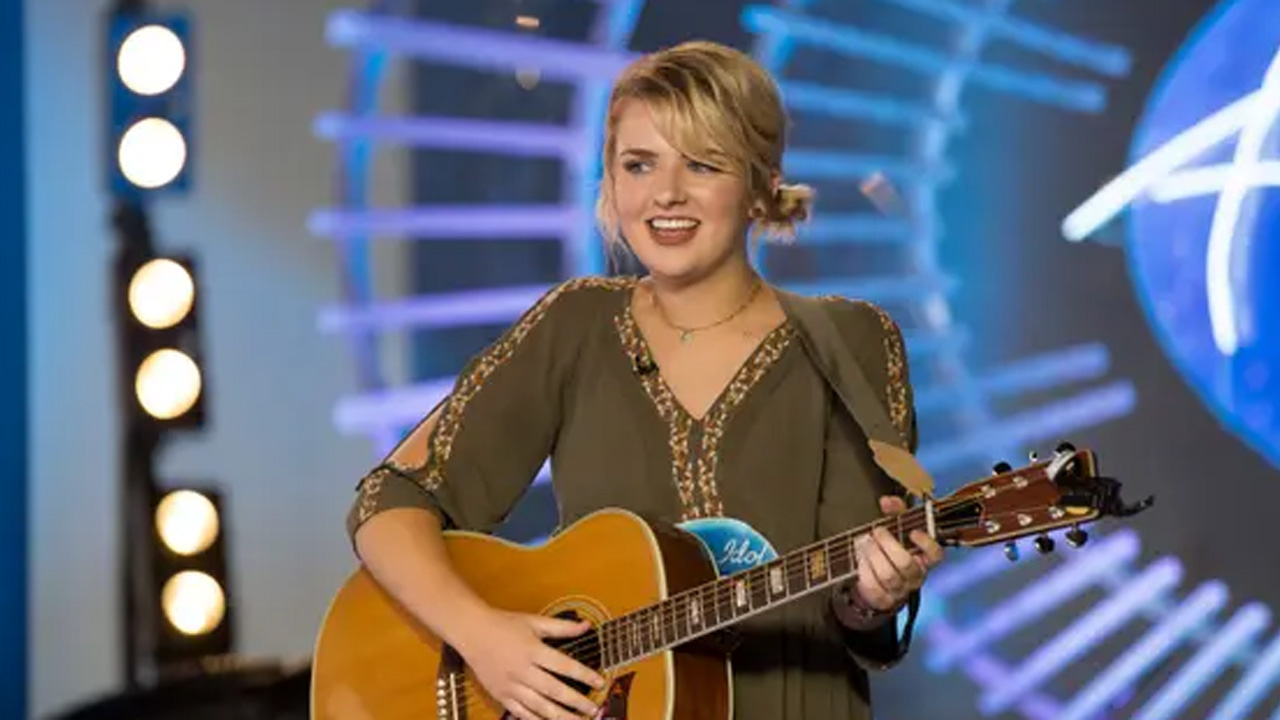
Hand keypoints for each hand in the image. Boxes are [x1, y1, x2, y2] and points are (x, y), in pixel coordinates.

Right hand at [456, 609, 605, 719]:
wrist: (470, 631)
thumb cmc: (502, 624)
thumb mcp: (534, 621)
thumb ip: (562, 627)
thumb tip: (586, 626)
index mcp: (533, 650)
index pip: (564, 666)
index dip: (584, 675)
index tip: (600, 682)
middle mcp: (522, 670)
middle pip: (554, 690)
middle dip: (576, 702)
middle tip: (593, 710)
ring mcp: (511, 685)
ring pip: (539, 706)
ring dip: (560, 716)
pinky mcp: (501, 694)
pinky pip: (521, 712)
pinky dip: (536, 719)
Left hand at [849, 495, 944, 613]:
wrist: (876, 579)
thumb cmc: (890, 549)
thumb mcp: (896, 527)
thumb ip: (895, 511)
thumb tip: (887, 502)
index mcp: (924, 559)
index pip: (936, 555)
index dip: (927, 544)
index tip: (913, 532)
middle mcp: (915, 576)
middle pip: (906, 564)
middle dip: (888, 545)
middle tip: (877, 532)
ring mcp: (900, 590)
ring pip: (888, 576)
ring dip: (873, 556)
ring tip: (865, 542)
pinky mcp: (884, 600)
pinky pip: (874, 587)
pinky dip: (864, 570)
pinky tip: (861, 559)